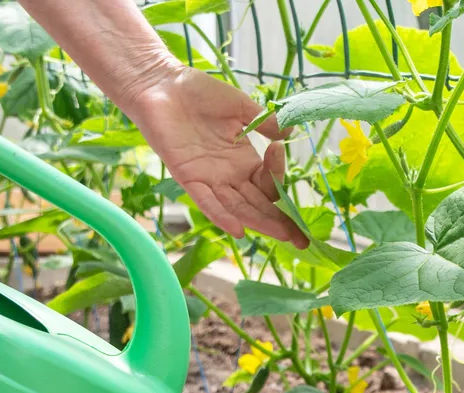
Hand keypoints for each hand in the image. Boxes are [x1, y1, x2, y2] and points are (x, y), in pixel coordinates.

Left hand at [128, 68, 308, 248]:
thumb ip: (265, 122)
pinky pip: (207, 203)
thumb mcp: (240, 106)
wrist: (161, 84)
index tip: (278, 149)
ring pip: (238, 208)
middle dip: (280, 221)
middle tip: (302, 239)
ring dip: (260, 223)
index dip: (279, 176)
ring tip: (283, 236)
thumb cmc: (198, 92)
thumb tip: (290, 133)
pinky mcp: (188, 178)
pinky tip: (239, 230)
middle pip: (258, 204)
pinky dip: (222, 216)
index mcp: (243, 159)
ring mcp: (209, 179)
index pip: (268, 182)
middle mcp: (229, 175)